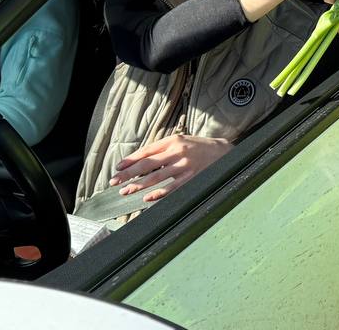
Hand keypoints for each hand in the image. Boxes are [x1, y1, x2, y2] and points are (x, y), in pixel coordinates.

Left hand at [109, 133, 232, 202]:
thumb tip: (141, 161)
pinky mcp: (191, 178)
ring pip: (157, 177)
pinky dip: (159, 193)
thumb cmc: (198, 147)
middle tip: (115, 181)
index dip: (131, 160)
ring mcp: (184, 166)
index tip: (118, 168)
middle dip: (129, 173)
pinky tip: (147, 198)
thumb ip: (163, 149)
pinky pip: (172, 188)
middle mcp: (177, 152)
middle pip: (147, 164)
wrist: (223, 151)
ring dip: (139, 185)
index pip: (146, 151)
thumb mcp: (181, 141)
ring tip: (126, 191)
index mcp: (172, 141)